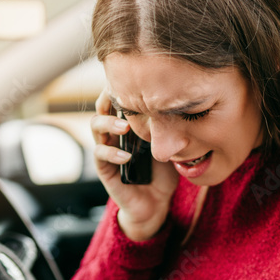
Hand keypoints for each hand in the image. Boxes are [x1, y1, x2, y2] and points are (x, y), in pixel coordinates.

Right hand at [91, 89, 178, 240]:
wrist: (155, 203)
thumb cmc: (163, 171)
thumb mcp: (170, 144)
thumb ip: (170, 125)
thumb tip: (183, 103)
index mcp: (128, 123)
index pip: (119, 98)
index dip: (121, 86)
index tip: (132, 76)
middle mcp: (114, 132)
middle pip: (102, 106)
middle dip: (110, 98)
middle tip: (124, 97)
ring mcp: (107, 148)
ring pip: (96, 126)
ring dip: (109, 123)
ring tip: (125, 126)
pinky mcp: (104, 168)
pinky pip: (100, 155)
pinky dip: (112, 153)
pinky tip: (127, 157)